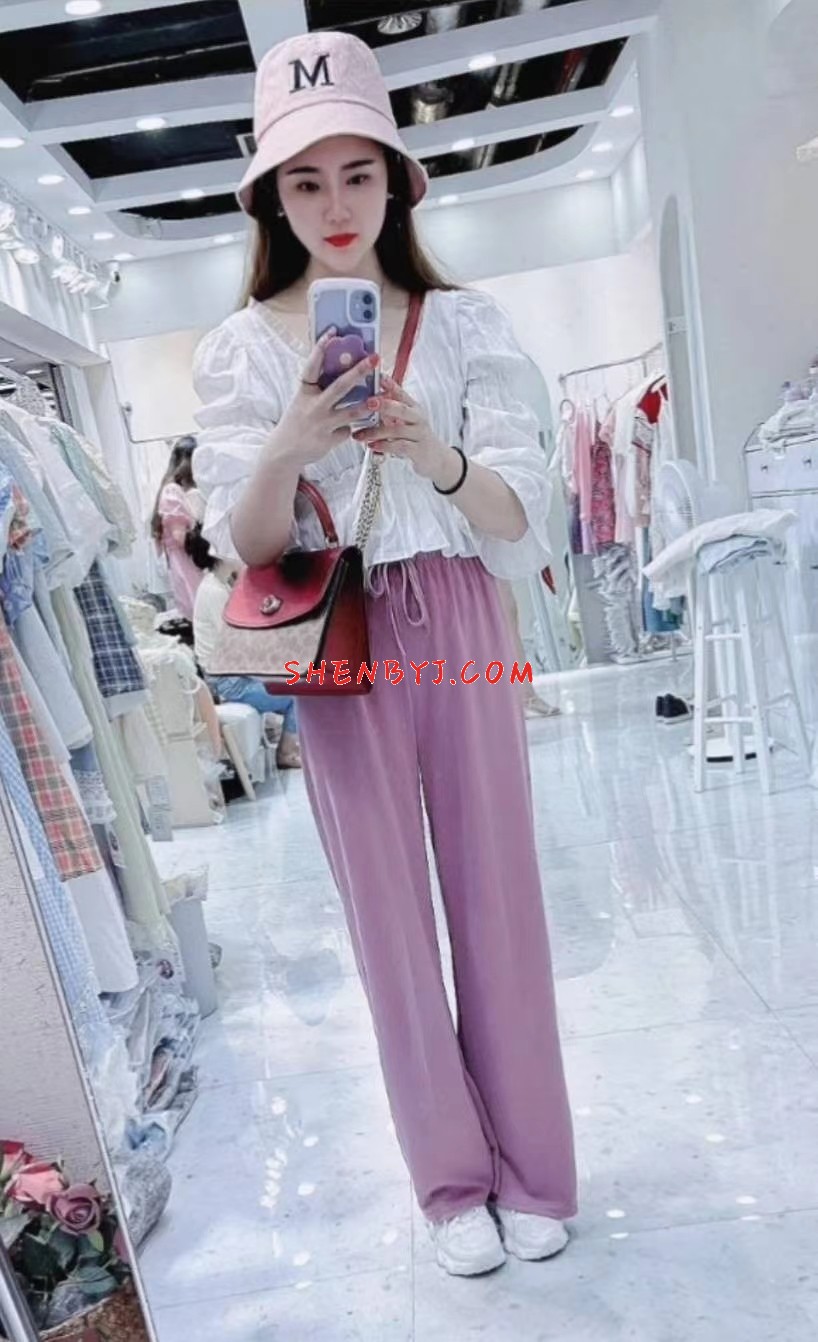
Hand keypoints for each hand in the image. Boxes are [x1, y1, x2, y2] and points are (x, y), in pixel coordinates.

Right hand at [273, 328, 380, 469]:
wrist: (284, 451)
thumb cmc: (298, 420)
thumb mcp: (303, 400)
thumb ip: (320, 387)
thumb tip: (343, 366)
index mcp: (304, 391)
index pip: (312, 366)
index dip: (321, 348)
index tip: (333, 332)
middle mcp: (313, 406)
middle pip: (339, 387)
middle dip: (358, 371)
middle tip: (374, 359)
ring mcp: (321, 424)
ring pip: (349, 413)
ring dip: (366, 406)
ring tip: (379, 399)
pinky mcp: (329, 440)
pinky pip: (347, 431)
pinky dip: (349, 428)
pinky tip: (341, 430)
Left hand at [351, 375, 453, 481]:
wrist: (435, 458)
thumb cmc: (415, 436)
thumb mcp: (404, 420)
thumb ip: (389, 410)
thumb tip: (366, 399)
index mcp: (413, 407)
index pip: (401, 393)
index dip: (390, 385)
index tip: (378, 377)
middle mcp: (418, 418)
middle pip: (402, 409)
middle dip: (385, 404)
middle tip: (368, 403)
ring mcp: (419, 434)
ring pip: (397, 430)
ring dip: (376, 432)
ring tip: (359, 435)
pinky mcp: (418, 450)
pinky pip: (400, 446)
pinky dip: (385, 446)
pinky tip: (372, 446)